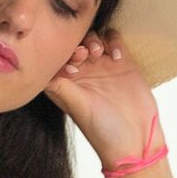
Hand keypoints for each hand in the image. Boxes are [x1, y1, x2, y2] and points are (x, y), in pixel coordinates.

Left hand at [45, 25, 159, 172]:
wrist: (136, 138)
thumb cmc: (103, 130)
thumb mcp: (77, 107)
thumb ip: (59, 86)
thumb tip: (40, 70)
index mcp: (66, 83)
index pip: (55, 58)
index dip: (58, 55)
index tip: (70, 66)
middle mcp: (82, 73)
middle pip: (73, 44)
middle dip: (77, 43)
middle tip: (85, 54)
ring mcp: (102, 67)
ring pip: (92, 38)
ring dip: (94, 40)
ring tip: (99, 53)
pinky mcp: (123, 64)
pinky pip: (114, 40)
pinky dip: (114, 42)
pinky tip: (117, 58)